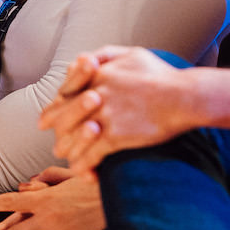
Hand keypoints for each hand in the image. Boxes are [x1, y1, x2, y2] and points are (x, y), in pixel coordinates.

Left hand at [39, 47, 197, 170]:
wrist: (185, 96)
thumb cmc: (162, 75)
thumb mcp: (132, 54)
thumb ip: (105, 54)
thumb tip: (82, 61)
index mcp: (95, 75)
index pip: (63, 96)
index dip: (52, 112)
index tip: (44, 122)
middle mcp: (94, 94)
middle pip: (63, 120)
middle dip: (58, 137)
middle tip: (57, 149)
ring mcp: (103, 116)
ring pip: (73, 141)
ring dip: (70, 154)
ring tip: (71, 162)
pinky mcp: (114, 137)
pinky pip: (90, 156)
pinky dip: (85, 168)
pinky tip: (88, 176)